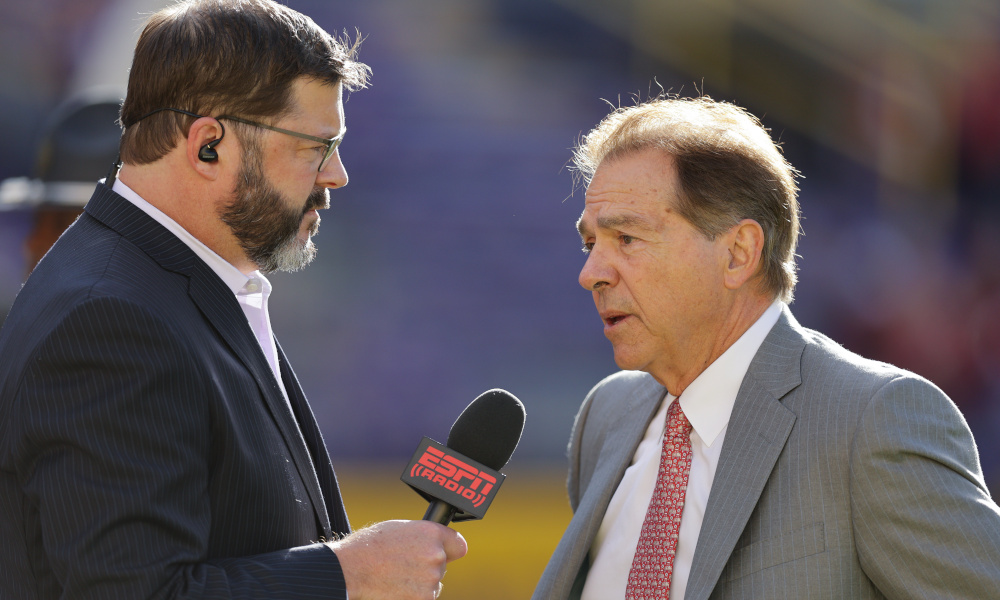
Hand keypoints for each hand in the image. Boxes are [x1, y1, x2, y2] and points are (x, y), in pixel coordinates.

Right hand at [329, 519, 467, 599]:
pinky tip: (395, 588)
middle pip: (441, 565)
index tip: (443, 552)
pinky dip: (412, 596)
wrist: (350, 570)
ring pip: (432, 584)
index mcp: (431, 533)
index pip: (458, 545)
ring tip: (395, 576)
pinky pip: (424, 598)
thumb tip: (435, 544)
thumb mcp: (401, 528)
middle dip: (426, 567)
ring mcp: (430, 580)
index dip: (449, 549)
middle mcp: (435, 555)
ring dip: (419, 584)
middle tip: (403, 565)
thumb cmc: (369, 547)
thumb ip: (423, 537)